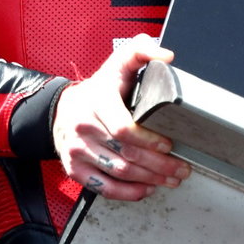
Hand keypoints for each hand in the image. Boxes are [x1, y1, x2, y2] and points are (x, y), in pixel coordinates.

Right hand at [51, 39, 189, 201]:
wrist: (62, 109)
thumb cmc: (99, 89)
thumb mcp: (118, 62)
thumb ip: (142, 50)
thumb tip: (166, 55)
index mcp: (96, 101)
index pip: (124, 129)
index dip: (149, 141)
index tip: (169, 144)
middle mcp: (83, 127)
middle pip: (126, 155)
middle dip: (159, 165)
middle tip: (181, 167)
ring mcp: (77, 150)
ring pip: (119, 173)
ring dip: (150, 180)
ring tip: (170, 178)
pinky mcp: (74, 169)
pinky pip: (104, 188)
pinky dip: (128, 193)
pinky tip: (146, 188)